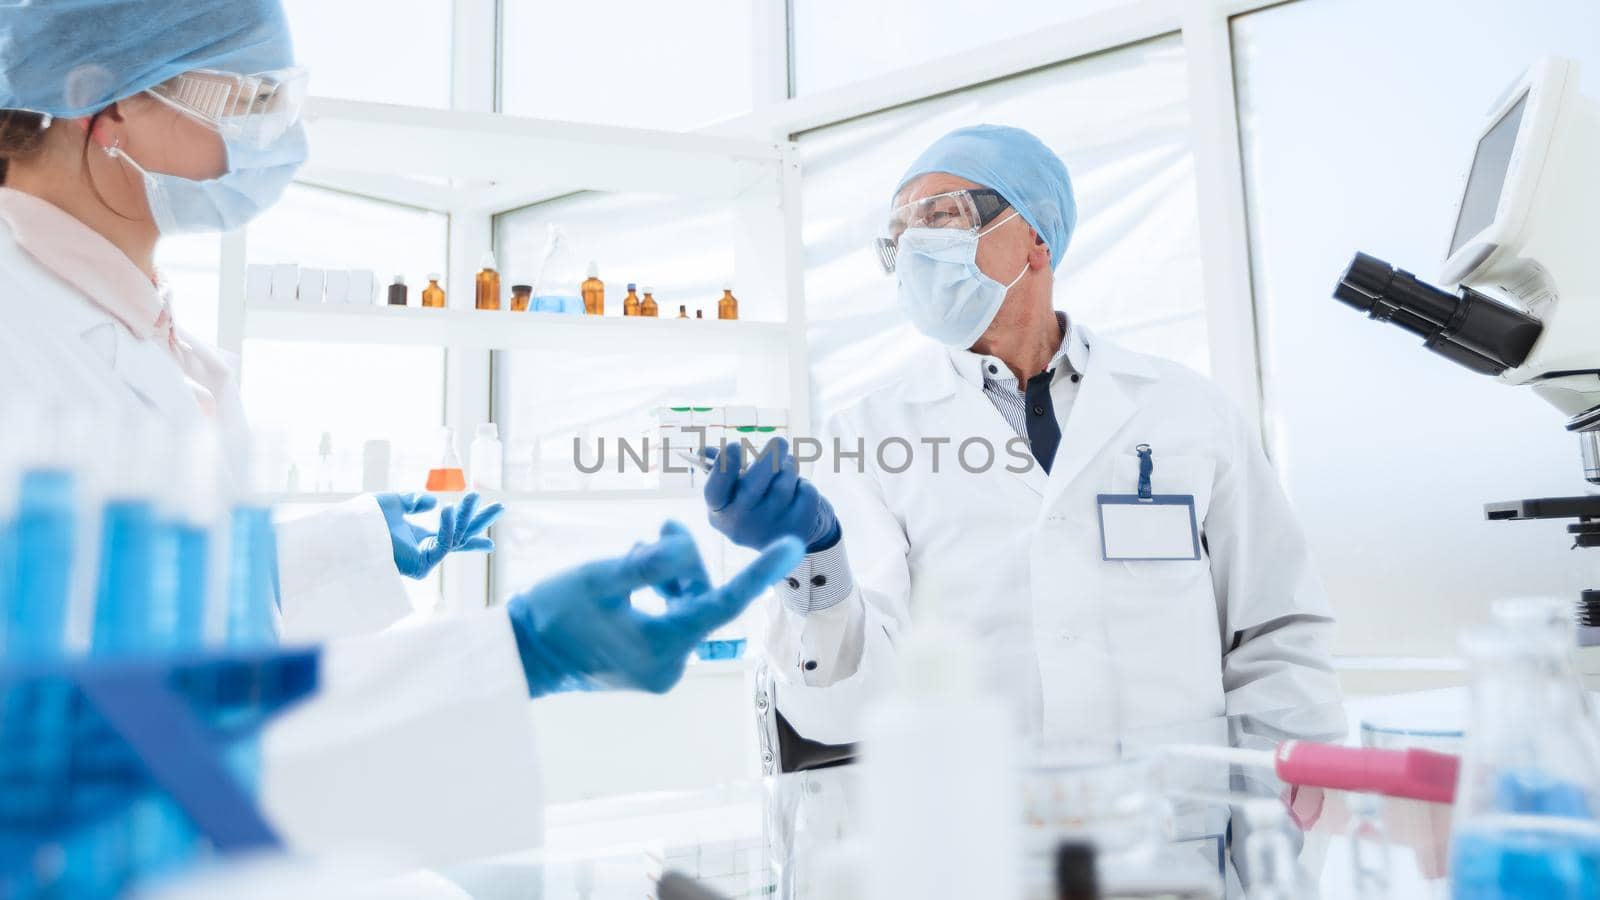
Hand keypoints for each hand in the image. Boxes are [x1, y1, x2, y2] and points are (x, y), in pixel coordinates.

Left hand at [375, 491, 503, 579]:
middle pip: (461, 536)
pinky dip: (448, 525)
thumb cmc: (366, 521)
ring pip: (455, 536)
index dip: (470, 530)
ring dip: (466, 515)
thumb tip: (433, 502)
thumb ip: (414, 501)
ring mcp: (426, 559)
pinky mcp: (424, 564)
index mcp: (420, 539)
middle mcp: (426, 551)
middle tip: (502, 506)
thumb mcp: (394, 503)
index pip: (452, 535)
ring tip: (474, 495)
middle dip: (480, 521)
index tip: (491, 535)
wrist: (351, 532)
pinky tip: (448, 508)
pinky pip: (443, 542)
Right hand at [506, 521, 803, 696]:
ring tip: (639, 550)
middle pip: (701, 598)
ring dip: (671, 576)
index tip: (792, 545)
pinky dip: (662, 594)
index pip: (725, 604)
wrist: (521, 655)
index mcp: (663, 646)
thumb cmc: (554, 613)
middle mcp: (669, 665)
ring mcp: (660, 668)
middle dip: (684, 562)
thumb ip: (647, 564)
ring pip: (687, 607)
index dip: (760, 571)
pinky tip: (636, 575)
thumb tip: (682, 548)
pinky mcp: (650, 665)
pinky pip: (671, 620)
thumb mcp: (599, 578)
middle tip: (658, 530)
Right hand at [702, 438, 839, 552]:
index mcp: (719, 511)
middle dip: (770, 455)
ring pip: (784, 482)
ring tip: (787, 472)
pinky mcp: (796, 532)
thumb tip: (703, 452)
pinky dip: (806, 485)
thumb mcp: (735, 488)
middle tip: (779, 442)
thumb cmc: (756, 500)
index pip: (715, 489)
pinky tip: (799, 494)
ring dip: (789, 468)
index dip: (723, 465)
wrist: (786, 538)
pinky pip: (806, 492)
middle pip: (753, 483)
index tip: (734, 446)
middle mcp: (739, 525)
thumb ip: (722, 468)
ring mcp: (768, 530)